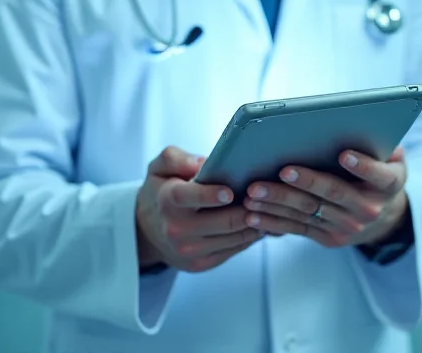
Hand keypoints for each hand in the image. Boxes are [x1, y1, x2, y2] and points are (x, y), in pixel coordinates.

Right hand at [135, 146, 320, 272]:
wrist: (149, 229)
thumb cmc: (162, 189)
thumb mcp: (160, 166)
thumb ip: (176, 158)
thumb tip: (202, 163)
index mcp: (168, 201)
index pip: (190, 197)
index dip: (211, 195)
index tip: (231, 190)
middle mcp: (178, 230)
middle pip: (224, 221)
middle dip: (249, 207)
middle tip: (269, 193)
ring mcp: (191, 251)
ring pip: (235, 237)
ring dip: (256, 221)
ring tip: (273, 204)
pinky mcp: (202, 264)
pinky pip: (235, 249)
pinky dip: (251, 235)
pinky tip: (262, 219)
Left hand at [242, 147, 408, 248]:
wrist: (382, 217)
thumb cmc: (378, 172)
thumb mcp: (391, 156)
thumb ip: (380, 141)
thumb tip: (361, 119)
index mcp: (389, 184)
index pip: (379, 175)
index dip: (362, 165)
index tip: (344, 153)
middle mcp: (369, 209)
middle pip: (334, 193)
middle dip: (306, 181)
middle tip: (282, 170)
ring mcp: (348, 227)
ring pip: (309, 212)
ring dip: (279, 202)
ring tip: (254, 192)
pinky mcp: (328, 238)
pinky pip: (297, 228)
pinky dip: (273, 222)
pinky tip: (253, 214)